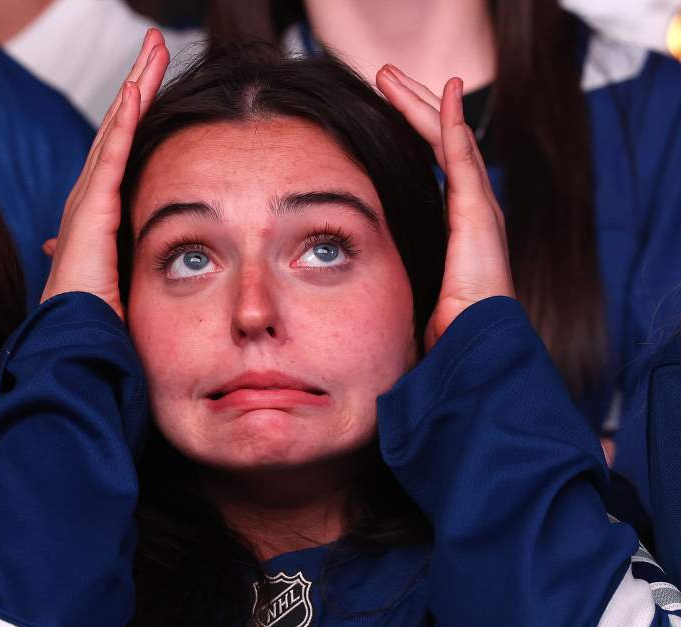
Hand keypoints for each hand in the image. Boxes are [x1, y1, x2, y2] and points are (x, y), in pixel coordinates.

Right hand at [39, 28, 169, 318]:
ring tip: (151, 50)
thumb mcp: (123, 284)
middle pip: (115, 131)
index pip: (119, 152)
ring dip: (134, 88)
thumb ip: (130, 263)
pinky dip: (123, 121)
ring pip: (113, 132)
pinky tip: (136, 89)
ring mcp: (86, 205)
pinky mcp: (92, 212)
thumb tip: (142, 264)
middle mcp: (87, 203)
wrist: (74, 345)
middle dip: (135, 85)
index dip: (136, 113)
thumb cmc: (99, 326)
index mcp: (96, 218)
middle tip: (154, 45)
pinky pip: (111, 157)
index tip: (153, 80)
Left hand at [375, 64, 515, 350]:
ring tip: (393, 77)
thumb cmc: (435, 340)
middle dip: (413, 108)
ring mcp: (480, 212)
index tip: (385, 109)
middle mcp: (472, 214)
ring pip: (450, 141)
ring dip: (423, 105)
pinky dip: (454, 124)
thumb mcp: (403, 296)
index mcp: (455, 230)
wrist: (470, 355)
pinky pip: (464, 159)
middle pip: (441, 144)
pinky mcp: (479, 216)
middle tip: (384, 77)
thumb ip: (387, 278)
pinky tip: (445, 94)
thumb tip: (341, 281)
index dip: (412, 135)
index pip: (432, 168)